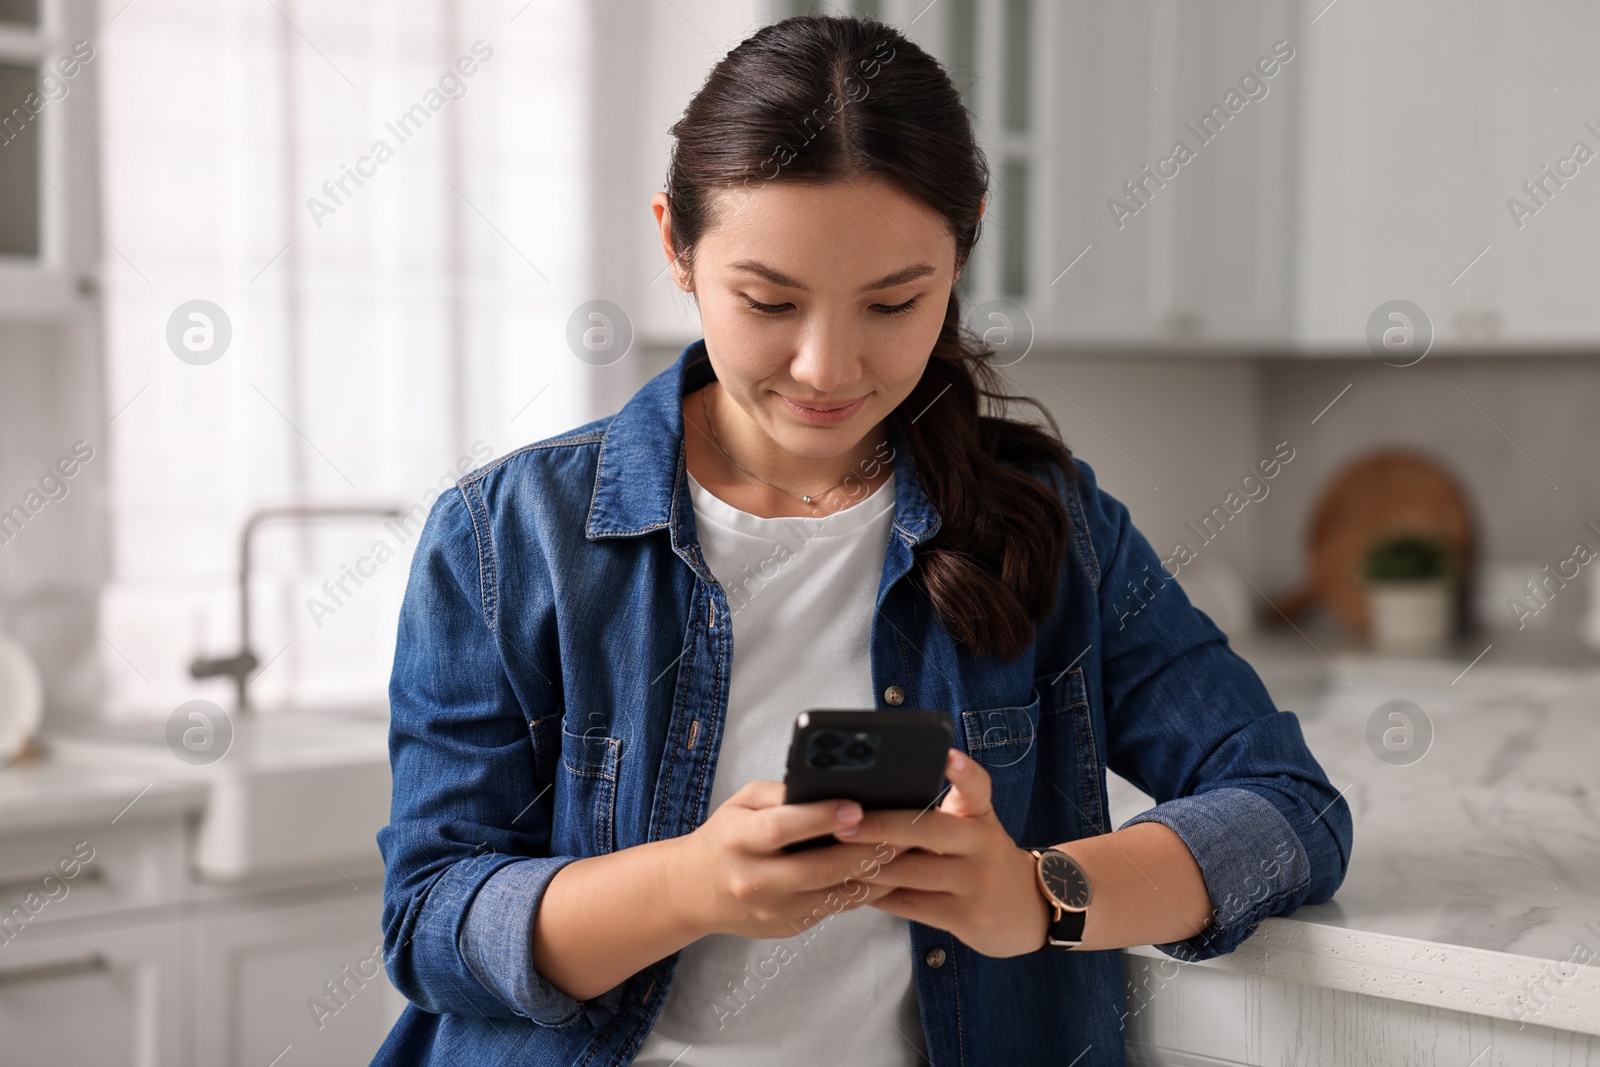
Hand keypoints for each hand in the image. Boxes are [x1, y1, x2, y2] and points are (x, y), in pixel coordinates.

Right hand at [666, 779, 901, 940]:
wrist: (695, 890)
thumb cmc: (727, 836)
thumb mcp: (743, 802)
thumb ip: (783, 793)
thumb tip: (830, 787)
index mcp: (740, 839)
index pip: (783, 828)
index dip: (821, 817)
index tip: (857, 807)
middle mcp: (755, 879)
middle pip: (819, 868)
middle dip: (866, 850)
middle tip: (902, 832)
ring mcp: (773, 910)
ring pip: (835, 894)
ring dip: (875, 874)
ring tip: (906, 852)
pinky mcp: (789, 927)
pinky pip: (835, 908)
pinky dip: (864, 890)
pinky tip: (887, 872)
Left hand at [842, 748, 1051, 957]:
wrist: (1028, 910)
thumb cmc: (982, 859)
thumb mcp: (975, 828)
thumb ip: (938, 814)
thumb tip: (871, 803)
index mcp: (981, 815)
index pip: (977, 786)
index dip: (963, 770)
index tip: (947, 754)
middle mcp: (983, 844)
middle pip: (930, 829)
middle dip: (881, 827)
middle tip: (843, 825)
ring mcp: (977, 883)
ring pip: (913, 872)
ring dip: (869, 866)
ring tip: (834, 858)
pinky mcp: (967, 917)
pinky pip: (912, 905)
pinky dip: (879, 896)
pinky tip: (855, 888)